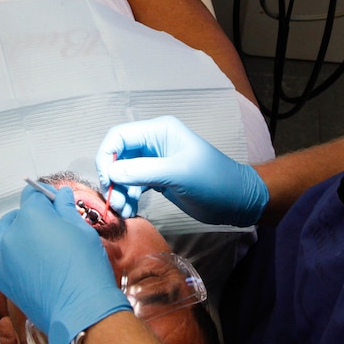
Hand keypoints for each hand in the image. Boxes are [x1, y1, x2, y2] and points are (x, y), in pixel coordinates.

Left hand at [0, 185, 130, 343]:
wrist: (80, 309)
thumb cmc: (85, 268)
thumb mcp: (82, 230)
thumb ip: (66, 209)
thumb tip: (61, 195)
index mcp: (33, 216)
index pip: (33, 195)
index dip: (46, 198)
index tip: (55, 204)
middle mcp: (12, 233)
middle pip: (18, 215)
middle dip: (33, 217)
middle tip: (52, 229)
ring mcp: (2, 256)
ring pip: (4, 234)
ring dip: (18, 234)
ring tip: (37, 247)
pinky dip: (4, 255)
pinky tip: (20, 261)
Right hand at [96, 116, 267, 226]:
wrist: (237, 200)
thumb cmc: (212, 181)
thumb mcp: (177, 174)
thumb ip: (142, 172)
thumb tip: (110, 173)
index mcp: (159, 131)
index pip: (119, 136)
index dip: (107, 157)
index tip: (107, 181)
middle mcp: (154, 143)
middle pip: (119, 156)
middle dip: (113, 179)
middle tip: (115, 203)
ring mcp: (155, 161)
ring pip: (124, 173)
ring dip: (120, 191)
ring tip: (124, 211)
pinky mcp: (158, 178)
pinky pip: (134, 184)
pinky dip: (128, 196)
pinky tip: (130, 210)